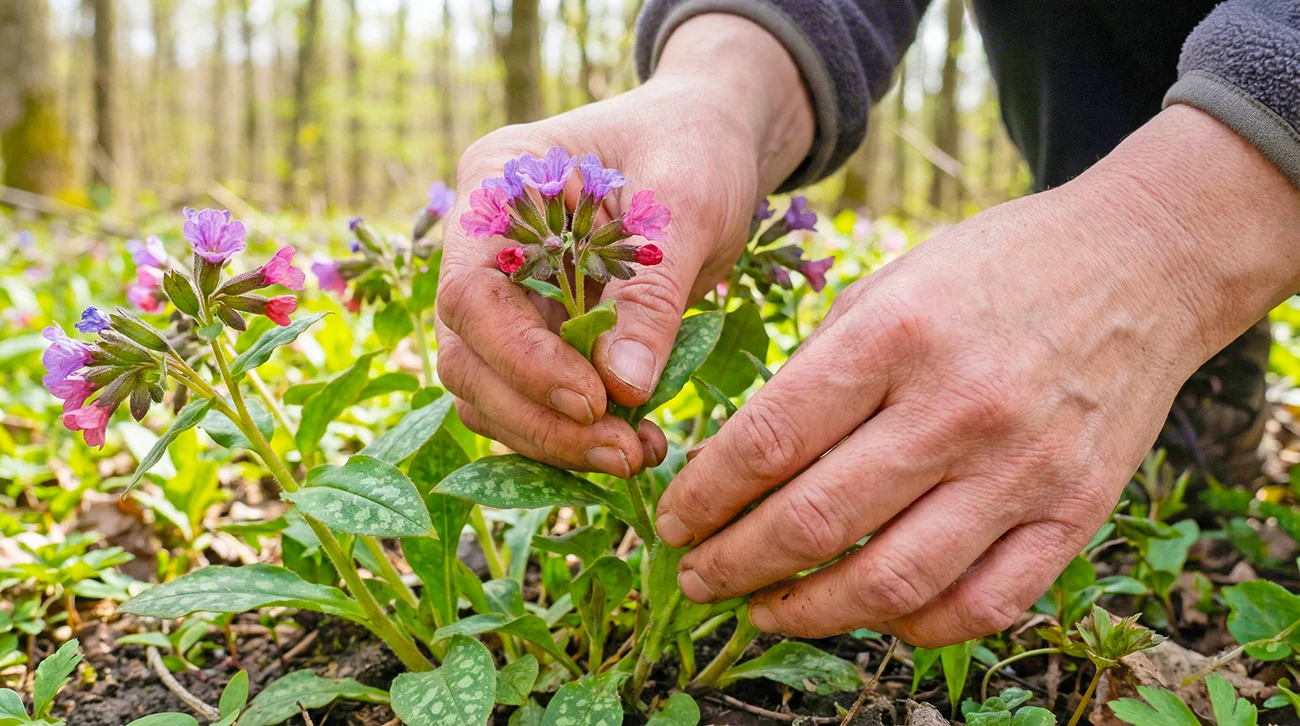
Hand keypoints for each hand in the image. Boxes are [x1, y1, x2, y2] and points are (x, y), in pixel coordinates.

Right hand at [435, 14, 813, 476]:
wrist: (712, 143)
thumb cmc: (696, 148)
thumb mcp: (687, 206)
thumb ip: (651, 294)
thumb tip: (622, 390)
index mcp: (494, 189)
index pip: (471, 295)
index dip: (522, 360)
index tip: (595, 400)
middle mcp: (482, 248)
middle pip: (469, 358)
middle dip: (540, 417)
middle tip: (624, 452)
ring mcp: (505, 295)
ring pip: (490, 394)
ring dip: (555, 439)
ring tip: (636, 454)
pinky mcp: (537, 336)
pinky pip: (530, 402)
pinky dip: (573, 434)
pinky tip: (635, 443)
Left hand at [656, 105, 1299, 646]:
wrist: (1140, 264)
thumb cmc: (992, 269)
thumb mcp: (887, 285)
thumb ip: (817, 370)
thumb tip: (740, 460)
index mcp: (895, 336)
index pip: (769, 440)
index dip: (705, 496)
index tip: (673, 522)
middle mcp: (957, 408)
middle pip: (816, 520)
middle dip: (734, 564)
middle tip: (695, 578)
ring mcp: (1023, 469)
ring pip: (892, 581)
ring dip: (807, 612)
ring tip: (762, 611)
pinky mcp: (1075, 513)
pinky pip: (983, 605)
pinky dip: (913, 626)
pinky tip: (870, 614)